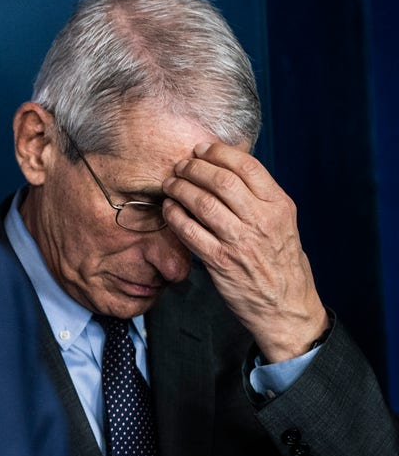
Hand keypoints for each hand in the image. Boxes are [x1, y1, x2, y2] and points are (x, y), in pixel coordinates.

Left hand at [162, 142, 328, 361]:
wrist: (286, 306)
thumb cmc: (281, 261)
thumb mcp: (282, 223)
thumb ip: (259, 198)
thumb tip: (226, 169)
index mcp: (279, 206)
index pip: (247, 166)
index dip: (218, 153)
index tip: (200, 150)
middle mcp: (261, 220)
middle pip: (220, 180)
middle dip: (194, 168)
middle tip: (180, 166)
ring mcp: (240, 241)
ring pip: (202, 203)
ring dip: (180, 188)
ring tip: (170, 184)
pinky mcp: (220, 261)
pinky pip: (189, 231)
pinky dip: (174, 215)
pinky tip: (169, 209)